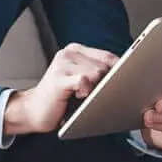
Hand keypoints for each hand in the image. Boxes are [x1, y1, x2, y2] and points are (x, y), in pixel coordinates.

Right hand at [4, 43, 119, 135]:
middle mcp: (68, 54)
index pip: (107, 56)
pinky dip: (86, 90)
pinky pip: (84, 80)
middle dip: (105, 82)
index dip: (120, 70)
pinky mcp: (59, 79)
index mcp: (75, 51)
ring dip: (94, 89)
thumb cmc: (60, 98)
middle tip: (91, 94)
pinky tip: (77, 95)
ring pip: (97, 73)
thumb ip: (97, 73)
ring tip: (80, 95)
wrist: (33, 110)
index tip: (128, 81)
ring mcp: (62, 65)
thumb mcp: (80, 81)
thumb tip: (124, 74)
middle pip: (104, 66)